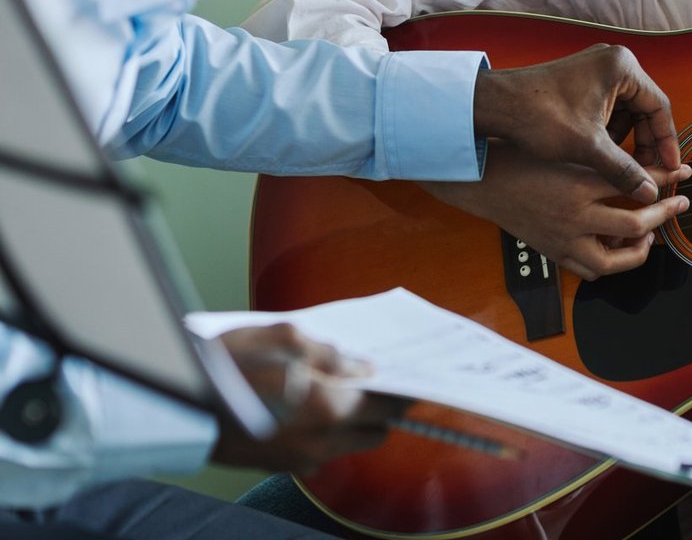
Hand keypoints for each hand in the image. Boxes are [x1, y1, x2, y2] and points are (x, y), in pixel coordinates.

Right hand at [210, 324, 407, 473]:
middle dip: (382, 409)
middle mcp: (318, 441)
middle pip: (376, 432)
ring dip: (354, 423)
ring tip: (342, 391)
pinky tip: (311, 409)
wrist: (168, 403)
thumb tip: (361, 366)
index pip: (388, 406)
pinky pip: (318, 455)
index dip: (403, 391)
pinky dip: (325, 435)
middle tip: (376, 383)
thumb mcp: (279, 336)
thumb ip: (329, 353)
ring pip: (348, 446)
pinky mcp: (276, 466)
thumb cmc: (222, 362)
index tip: (411, 378)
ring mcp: (296, 459)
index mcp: (326, 407)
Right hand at [420, 141, 688, 278]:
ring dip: (638, 249)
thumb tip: (644, 165)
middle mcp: (574, 216)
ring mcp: (563, 240)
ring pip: (614, 260)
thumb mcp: (567, 150)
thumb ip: (605, 161)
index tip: (685, 173)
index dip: (665, 179)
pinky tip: (616, 244)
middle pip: (635, 224)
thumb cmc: (523, 157)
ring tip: (647, 233)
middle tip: (677, 205)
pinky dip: (610, 261)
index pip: (636, 183)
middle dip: (663, 215)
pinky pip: (590, 269)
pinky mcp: (553, 253)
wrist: (483, 181)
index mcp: (579, 183)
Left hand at [472, 43, 682, 203]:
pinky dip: (610, 131)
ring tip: (626, 168)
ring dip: (628, 139)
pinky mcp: (582, 80)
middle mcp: (613, 61)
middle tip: (651, 172)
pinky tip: (604, 154)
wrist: (494, 105)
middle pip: (645, 107)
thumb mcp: (588, 147)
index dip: (666, 142)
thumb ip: (624, 170)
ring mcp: (596, 69)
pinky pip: (609, 107)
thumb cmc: (538, 116)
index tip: (670, 168)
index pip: (659, 107)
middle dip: (646, 142)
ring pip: (627, 110)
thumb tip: (651, 192)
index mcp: (622, 67)